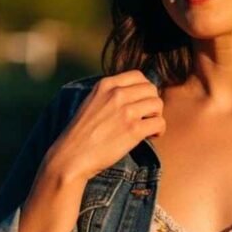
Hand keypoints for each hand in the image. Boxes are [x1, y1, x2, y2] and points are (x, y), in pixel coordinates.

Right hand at [46, 69, 165, 181]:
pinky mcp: (133, 130)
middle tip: (146, 117)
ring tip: (148, 127)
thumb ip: (109, 95)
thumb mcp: (91, 102)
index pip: (138, 76)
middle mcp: (117, 94)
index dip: (144, 89)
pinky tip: (151, 136)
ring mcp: (126, 111)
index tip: (141, 102)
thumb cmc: (80, 134)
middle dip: (152, 103)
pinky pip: (159, 123)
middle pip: (151, 89)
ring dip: (157, 116)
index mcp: (106, 85)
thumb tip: (131, 96)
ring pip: (158, 104)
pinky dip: (159, 130)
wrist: (72, 156)